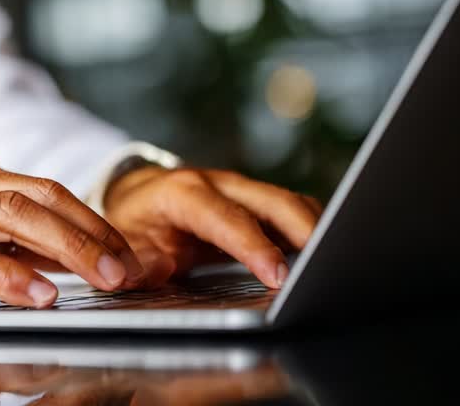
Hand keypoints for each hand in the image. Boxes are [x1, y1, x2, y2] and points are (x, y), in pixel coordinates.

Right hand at [0, 156, 145, 317]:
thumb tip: (44, 266)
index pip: (39, 188)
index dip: (88, 218)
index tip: (122, 250)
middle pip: (37, 194)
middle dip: (91, 228)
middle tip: (129, 264)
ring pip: (12, 215)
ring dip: (66, 245)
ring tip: (102, 275)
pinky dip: (7, 275)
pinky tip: (37, 294)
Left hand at [103, 166, 322, 288]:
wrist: (137, 196)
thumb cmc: (134, 221)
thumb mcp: (121, 241)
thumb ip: (133, 259)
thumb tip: (155, 272)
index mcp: (183, 192)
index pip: (225, 217)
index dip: (254, 246)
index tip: (277, 275)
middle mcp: (218, 184)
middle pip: (273, 201)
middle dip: (304, 232)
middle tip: (326, 268)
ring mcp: (242, 191)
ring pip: (291, 203)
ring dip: (316, 230)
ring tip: (337, 264)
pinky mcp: (257, 203)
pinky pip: (293, 212)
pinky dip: (312, 231)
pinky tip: (324, 256)